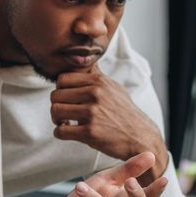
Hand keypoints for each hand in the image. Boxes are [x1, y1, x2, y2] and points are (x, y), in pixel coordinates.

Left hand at [51, 70, 168, 183]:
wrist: (140, 136)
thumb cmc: (125, 113)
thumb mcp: (115, 88)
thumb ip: (98, 76)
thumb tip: (89, 60)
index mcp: (98, 82)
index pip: (62, 79)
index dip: (60, 90)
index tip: (66, 99)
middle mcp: (95, 94)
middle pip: (55, 95)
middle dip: (57, 105)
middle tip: (64, 114)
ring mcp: (92, 113)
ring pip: (55, 111)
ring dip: (57, 120)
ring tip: (66, 123)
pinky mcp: (90, 132)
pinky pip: (60, 131)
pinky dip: (60, 133)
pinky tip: (69, 132)